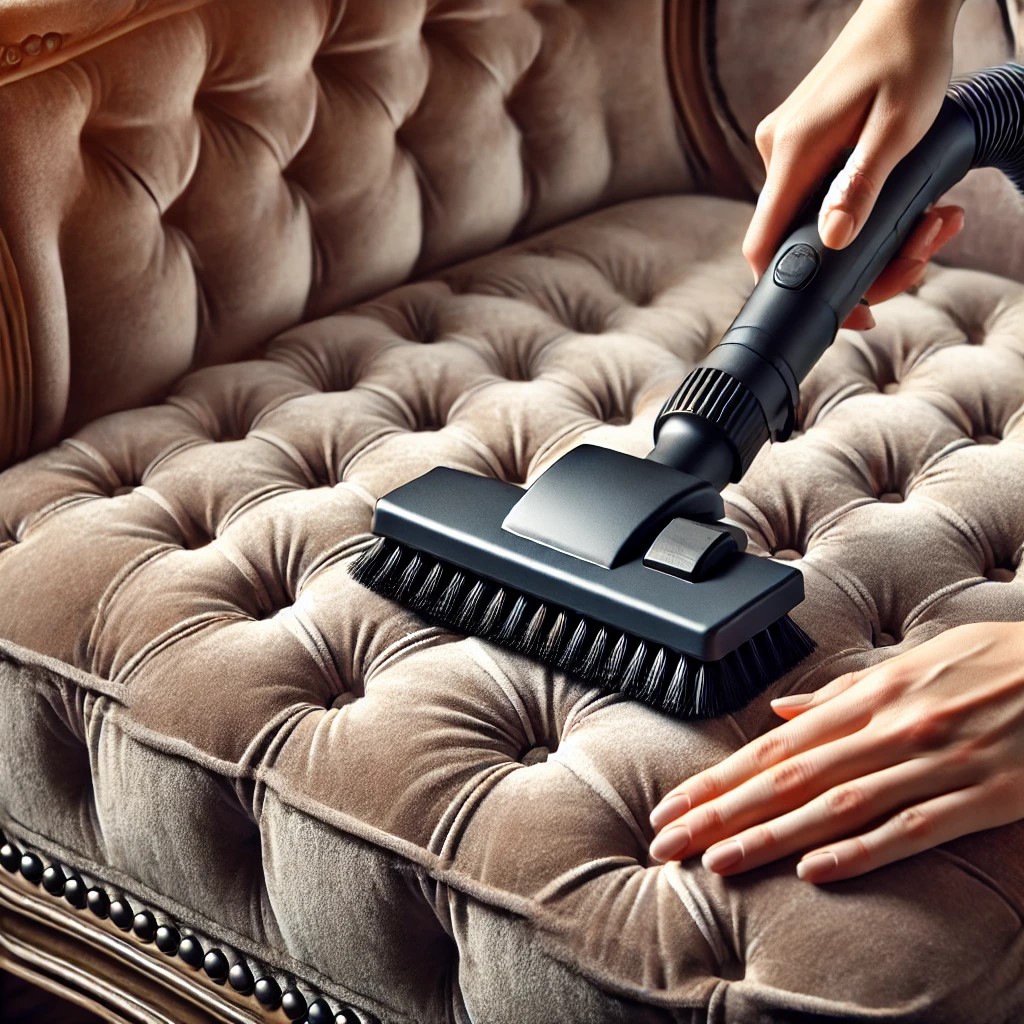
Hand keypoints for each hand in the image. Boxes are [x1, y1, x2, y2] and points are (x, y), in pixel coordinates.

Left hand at [648, 622, 1023, 883]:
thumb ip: (845, 690)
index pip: (776, 745)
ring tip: (719, 860)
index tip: (676, 802)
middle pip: (790, 777)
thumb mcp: (914, 660)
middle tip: (670, 840)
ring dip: (772, 837)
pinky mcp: (982, 796)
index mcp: (872, 695)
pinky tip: (814, 871)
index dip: (721, 777)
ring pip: (837, 806)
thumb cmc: (993, 661)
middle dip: (724, 811)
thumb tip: (783, 711)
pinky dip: (860, 851)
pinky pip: (912, 830)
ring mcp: (934, 763)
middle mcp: (891, 728)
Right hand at [742, 0, 966, 329]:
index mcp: (793, 154)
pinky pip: (821, 198)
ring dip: (872, 236)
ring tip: (934, 221)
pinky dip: (861, 211)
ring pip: (816, 221)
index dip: (787, 288)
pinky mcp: (803, 147)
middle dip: (863, 262)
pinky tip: (904, 203)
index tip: (839, 312)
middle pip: (798, 240)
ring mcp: (787, 151)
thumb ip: (861, 187)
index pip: (763, 243)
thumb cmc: (907, 57)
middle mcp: (778, 155)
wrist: (904, 7)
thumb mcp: (897, 128)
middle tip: (921, 254)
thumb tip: (831, 240)